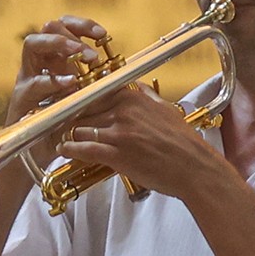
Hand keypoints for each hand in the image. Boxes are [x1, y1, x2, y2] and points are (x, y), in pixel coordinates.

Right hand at [7, 16, 110, 171]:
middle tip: (91, 53)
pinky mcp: (21, 98)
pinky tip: (71, 84)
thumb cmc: (63, 126)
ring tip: (81, 57)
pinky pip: (34, 82)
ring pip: (32, 44)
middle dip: (72, 34)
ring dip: (59, 45)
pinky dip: (54, 81)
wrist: (37, 154)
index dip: (84, 26)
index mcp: (55, 59)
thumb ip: (95, 83)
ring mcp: (27, 78)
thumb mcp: (82, 99)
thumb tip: (121, 72)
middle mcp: (39, 63)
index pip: (65, 27)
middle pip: (48, 28)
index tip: (103, 35)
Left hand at [51, 82, 233, 205]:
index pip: (94, 93)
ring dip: (69, 136)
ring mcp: (118, 132)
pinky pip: (83, 149)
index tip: (71, 107)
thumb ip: (146, 96)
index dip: (80, 102)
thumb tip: (136, 88)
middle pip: (82, 111)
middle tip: (60, 126)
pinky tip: (64, 151)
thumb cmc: (182, 143)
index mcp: (132, 96)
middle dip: (71, 119)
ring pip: (80, 129)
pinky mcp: (116, 154)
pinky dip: (70, 150)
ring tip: (61, 139)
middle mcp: (123, 110)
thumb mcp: (165, 108)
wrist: (194, 167)